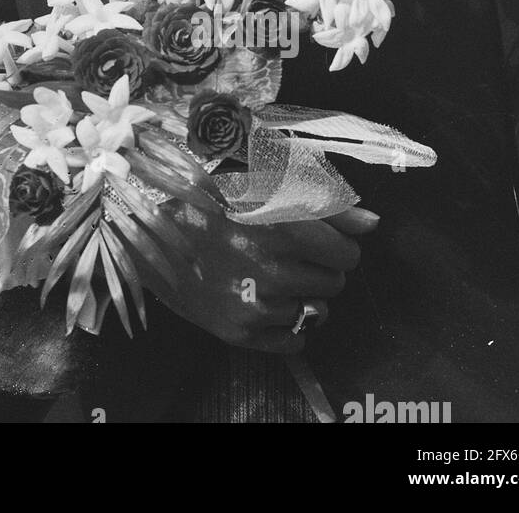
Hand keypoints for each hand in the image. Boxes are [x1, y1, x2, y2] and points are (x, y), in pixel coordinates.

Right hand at [152, 202, 378, 353]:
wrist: (146, 228)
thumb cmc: (206, 195)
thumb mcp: (262, 180)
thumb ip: (324, 200)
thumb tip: (373, 223)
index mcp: (282, 224)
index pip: (347, 253)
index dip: (335, 243)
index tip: (315, 235)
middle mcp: (273, 268)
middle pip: (334, 282)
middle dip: (318, 266)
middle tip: (285, 250)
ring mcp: (255, 304)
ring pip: (316, 310)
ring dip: (303, 292)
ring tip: (270, 272)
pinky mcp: (239, 331)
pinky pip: (295, 339)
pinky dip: (288, 323)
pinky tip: (265, 299)